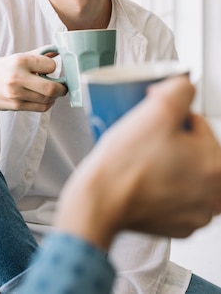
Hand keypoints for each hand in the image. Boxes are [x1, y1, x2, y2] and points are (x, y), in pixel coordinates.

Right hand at [0, 52, 67, 111]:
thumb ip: (39, 54)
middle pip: (51, 88)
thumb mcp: (18, 57)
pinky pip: (41, 108)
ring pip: (48, 99)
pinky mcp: (16, 106)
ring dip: (54, 96)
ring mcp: (17, 94)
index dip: (53, 67)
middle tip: (62, 85)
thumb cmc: (0, 69)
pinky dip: (47, 103)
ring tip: (51, 90)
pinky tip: (44, 98)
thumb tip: (58, 50)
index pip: (50, 66)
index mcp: (20, 60)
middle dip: (62, 88)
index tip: (50, 68)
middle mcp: (18, 77)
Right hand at [55, 75, 220, 250]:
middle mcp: (213, 192)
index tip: (149, 115)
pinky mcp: (179, 224)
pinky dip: (163, 184)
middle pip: (194, 147)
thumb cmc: (125, 164)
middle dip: (171, 137)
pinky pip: (175, 194)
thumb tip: (185, 86)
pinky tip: (145, 178)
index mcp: (215, 164)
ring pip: (185, 170)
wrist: (100, 202)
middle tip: (144, 136)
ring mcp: (197, 212)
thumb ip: (180, 88)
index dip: (170, 112)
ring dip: (169, 160)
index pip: (198, 121)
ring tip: (142, 155)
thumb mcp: (157, 109)